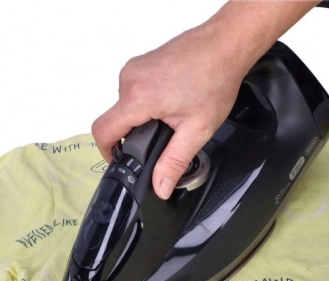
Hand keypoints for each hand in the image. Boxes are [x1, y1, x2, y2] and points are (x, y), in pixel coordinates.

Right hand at [91, 21, 249, 199]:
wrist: (225, 46)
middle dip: (135, 135)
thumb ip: (174, 162)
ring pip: (126, 106)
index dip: (108, 152)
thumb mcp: (196, 131)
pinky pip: (134, 91)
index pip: (103, 131)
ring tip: (173, 118)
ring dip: (144, 118)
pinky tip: (172, 103)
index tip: (120, 162)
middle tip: (164, 140)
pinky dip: (148, 103)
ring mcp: (134, 68)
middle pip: (116, 119)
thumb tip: (160, 187)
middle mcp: (130, 79)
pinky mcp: (141, 63)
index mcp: (139, 97)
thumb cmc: (215, 80)